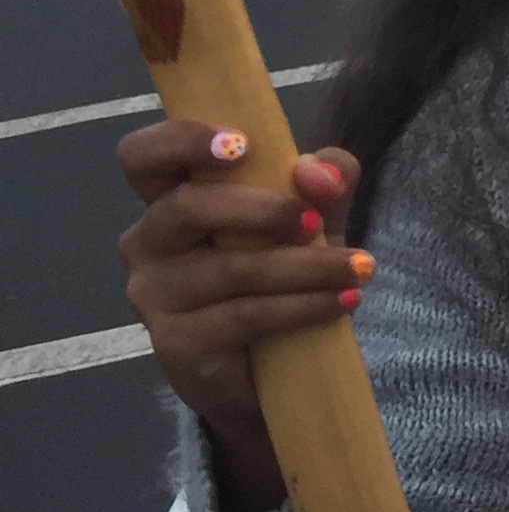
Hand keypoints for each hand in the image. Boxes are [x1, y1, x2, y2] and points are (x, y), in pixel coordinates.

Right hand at [118, 120, 369, 511]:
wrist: (274, 370)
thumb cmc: (283, 272)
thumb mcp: (312, 217)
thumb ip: (324, 182)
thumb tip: (320, 171)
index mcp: (170, 198)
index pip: (143, 156)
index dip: (180, 141)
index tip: (241, 145)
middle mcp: (148, 243)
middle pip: (188, 207)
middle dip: (263, 209)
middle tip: (318, 221)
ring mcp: (155, 297)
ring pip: (230, 269)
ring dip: (306, 266)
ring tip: (361, 268)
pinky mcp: (176, 345)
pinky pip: (244, 316)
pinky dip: (303, 306)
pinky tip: (343, 302)